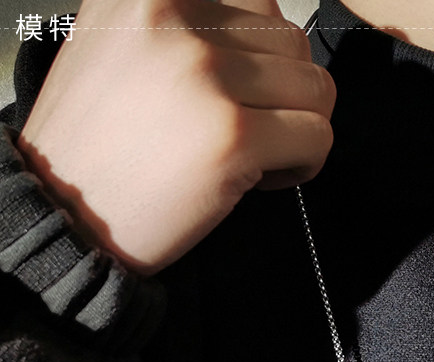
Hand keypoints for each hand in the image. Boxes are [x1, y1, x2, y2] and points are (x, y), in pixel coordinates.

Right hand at [16, 0, 335, 273]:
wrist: (63, 216)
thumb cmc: (100, 144)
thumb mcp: (122, 44)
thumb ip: (184, 21)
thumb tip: (264, 20)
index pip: (258, 2)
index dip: (258, 56)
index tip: (234, 94)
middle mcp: (176, 17)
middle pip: (292, 44)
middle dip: (281, 97)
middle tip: (243, 134)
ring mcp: (206, 76)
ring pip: (315, 89)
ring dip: (296, 129)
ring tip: (250, 156)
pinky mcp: (232, 137)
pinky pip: (317, 137)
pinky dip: (303, 164)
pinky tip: (259, 181)